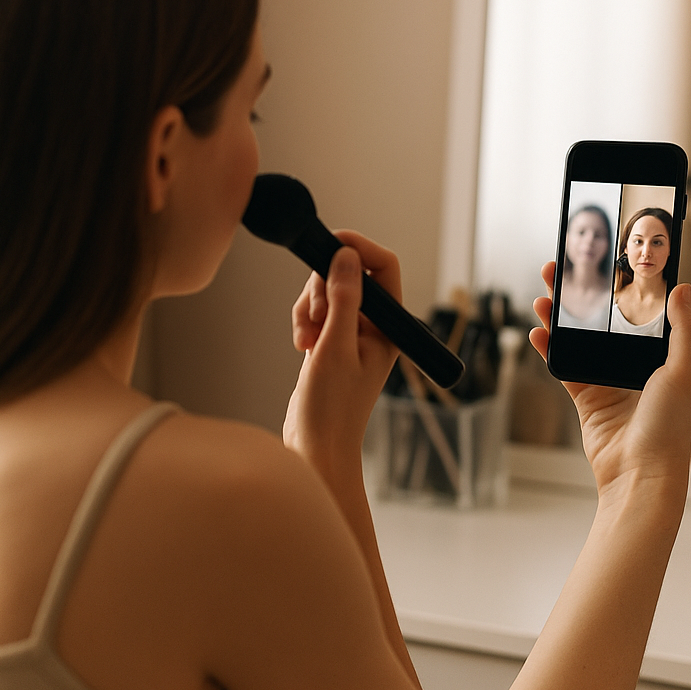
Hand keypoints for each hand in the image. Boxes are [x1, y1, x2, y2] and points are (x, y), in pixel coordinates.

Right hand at [283, 231, 402, 480]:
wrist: (315, 447)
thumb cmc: (331, 410)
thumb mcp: (335, 348)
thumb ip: (342, 299)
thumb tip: (346, 256)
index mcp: (389, 326)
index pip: (383, 267)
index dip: (358, 248)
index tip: (330, 242)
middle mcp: (375, 326)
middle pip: (349, 273)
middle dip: (323, 287)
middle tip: (316, 317)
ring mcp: (351, 333)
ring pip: (327, 290)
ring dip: (309, 307)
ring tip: (307, 339)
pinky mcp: (330, 341)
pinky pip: (315, 311)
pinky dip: (304, 321)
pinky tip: (301, 346)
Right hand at [529, 262, 690, 492]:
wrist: (641, 474)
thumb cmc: (671, 428)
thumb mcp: (686, 371)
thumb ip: (685, 329)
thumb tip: (682, 288)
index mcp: (662, 355)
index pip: (640, 310)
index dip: (623, 285)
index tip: (608, 262)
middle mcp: (634, 364)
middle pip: (603, 320)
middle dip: (583, 295)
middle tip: (564, 270)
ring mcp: (608, 380)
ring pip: (579, 338)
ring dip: (560, 317)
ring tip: (544, 294)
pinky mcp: (586, 397)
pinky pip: (564, 366)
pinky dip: (549, 348)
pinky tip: (537, 331)